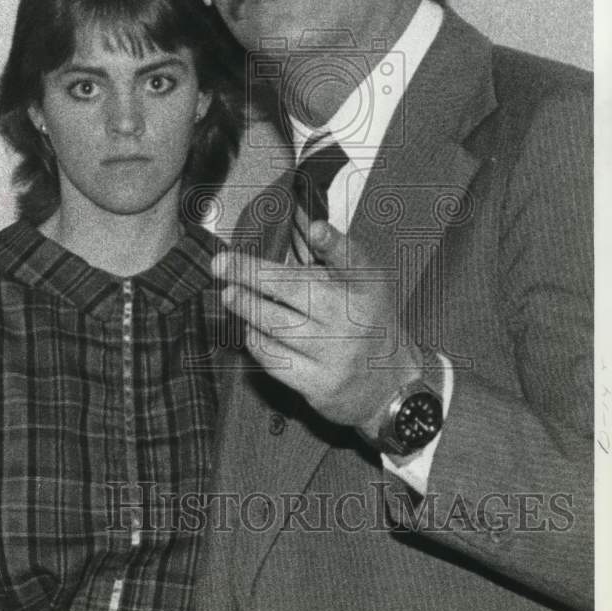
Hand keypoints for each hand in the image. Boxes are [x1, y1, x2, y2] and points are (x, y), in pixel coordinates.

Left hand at [213, 220, 422, 438]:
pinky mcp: (320, 385)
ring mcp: (336, 355)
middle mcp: (352, 320)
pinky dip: (257, 342)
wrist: (391, 384)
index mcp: (365, 288)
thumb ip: (336, 254)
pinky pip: (276, 360)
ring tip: (229, 295)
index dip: (331, 242)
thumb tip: (309, 225)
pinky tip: (249, 329)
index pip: (349, 259)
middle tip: (220, 264)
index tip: (315, 228)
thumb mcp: (365, 284)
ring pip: (277, 325)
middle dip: (252, 273)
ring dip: (247, 307)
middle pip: (295, 289)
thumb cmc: (368, 321)